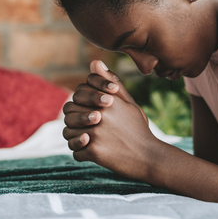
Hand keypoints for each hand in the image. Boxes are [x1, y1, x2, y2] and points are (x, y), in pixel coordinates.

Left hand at [62, 60, 159, 180]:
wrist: (149, 157)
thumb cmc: (137, 128)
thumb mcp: (128, 103)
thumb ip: (110, 82)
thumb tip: (94, 61)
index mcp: (107, 100)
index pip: (79, 92)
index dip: (83, 100)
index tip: (94, 108)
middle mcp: (99, 114)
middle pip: (69, 111)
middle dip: (75, 117)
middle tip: (88, 125)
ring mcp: (95, 133)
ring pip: (68, 132)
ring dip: (75, 136)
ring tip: (88, 138)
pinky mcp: (93, 152)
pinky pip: (75, 151)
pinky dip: (81, 152)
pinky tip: (93, 151)